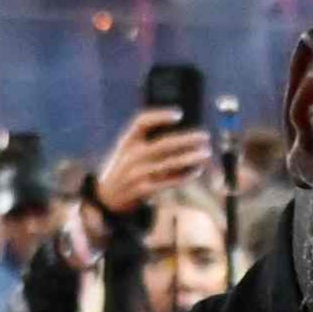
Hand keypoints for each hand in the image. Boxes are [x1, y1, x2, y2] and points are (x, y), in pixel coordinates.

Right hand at [89, 112, 218, 216]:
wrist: (107, 197)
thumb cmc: (125, 169)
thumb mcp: (128, 151)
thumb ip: (148, 142)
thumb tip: (182, 137)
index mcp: (127, 141)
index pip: (142, 122)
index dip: (160, 116)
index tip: (179, 114)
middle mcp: (132, 155)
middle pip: (163, 144)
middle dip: (186, 140)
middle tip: (204, 137)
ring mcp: (137, 173)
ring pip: (169, 163)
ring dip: (190, 158)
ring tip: (206, 153)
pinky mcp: (143, 189)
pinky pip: (168, 182)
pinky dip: (184, 176)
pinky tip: (196, 171)